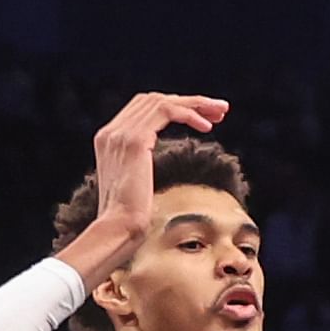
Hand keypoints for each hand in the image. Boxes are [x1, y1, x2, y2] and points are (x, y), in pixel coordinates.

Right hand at [65, 93, 229, 282]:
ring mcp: (121, 134)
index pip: (143, 109)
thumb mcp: (135, 187)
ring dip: (195, 104)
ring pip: (162, 101)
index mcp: (109, 141)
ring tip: (220, 113)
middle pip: (153, 100)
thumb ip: (140, 169)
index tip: (203, 118)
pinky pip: (166, 112)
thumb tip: (153, 172)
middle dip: (189, 101)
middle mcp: (111, 132)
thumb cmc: (128, 220)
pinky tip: (207, 126)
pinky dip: (190, 114)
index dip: (175, 108)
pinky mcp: (134, 140)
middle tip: (218, 110)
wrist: (118, 230)